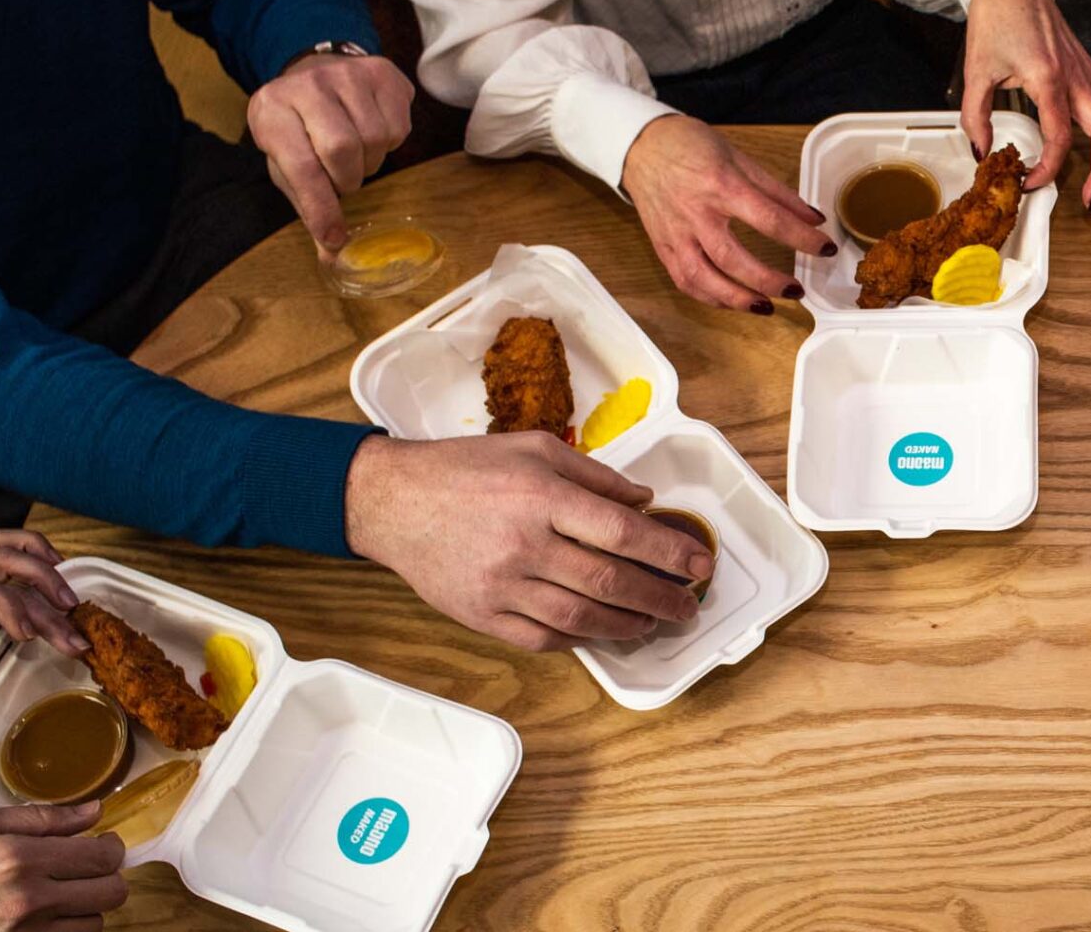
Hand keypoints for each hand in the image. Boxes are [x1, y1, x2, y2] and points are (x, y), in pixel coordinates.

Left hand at [0, 530, 84, 761]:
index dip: (7, 605)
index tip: (27, 636)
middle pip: (5, 568)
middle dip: (46, 597)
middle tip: (72, 637)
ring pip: (10, 551)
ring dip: (46, 569)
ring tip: (73, 603)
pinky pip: (6, 546)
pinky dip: (36, 552)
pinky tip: (56, 573)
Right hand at [0, 802, 126, 930]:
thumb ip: (41, 818)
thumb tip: (94, 811)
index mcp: (18, 859)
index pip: (102, 856)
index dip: (111, 846)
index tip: (101, 841)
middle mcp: (27, 901)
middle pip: (112, 893)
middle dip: (107, 875)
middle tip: (87, 866)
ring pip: (95, 923)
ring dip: (87, 905)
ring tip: (63, 891)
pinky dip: (67, 929)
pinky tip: (48, 915)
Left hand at [246, 50, 414, 252]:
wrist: (314, 73)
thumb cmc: (298, 129)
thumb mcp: (286, 163)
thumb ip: (308, 205)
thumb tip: (332, 255)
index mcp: (272, 110)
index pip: (301, 165)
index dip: (321, 207)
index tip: (334, 238)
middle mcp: (308, 84)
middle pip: (343, 149)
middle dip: (348, 178)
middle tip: (343, 179)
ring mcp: (349, 73)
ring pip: (377, 138)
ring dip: (370, 161)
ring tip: (357, 154)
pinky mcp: (383, 71)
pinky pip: (400, 126)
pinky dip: (391, 142)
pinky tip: (373, 133)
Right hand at [342, 433, 712, 651]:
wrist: (391, 502)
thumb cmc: (465, 469)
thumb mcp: (535, 448)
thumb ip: (596, 475)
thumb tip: (645, 501)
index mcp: (542, 497)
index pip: (622, 532)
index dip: (669, 552)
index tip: (699, 563)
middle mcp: (524, 545)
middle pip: (609, 582)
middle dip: (661, 598)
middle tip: (688, 604)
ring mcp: (501, 586)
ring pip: (580, 619)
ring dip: (627, 626)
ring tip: (654, 622)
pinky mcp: (481, 615)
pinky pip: (541, 639)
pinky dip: (579, 641)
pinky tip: (602, 633)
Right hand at [624, 115, 830, 313]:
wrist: (641, 146)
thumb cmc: (691, 147)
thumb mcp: (739, 158)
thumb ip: (777, 192)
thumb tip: (813, 218)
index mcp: (721, 186)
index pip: (769, 219)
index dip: (802, 238)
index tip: (826, 249)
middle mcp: (696, 214)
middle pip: (733, 258)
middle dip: (768, 280)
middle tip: (797, 289)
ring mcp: (676, 234)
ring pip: (703, 278)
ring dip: (736, 299)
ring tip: (766, 307)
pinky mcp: (662, 246)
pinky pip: (684, 280)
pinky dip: (709, 297)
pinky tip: (732, 301)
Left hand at [962, 0, 1090, 208]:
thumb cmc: (997, 16)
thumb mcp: (976, 69)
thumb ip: (975, 115)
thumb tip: (981, 151)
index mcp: (1047, 77)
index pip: (1059, 136)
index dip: (1047, 167)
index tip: (1030, 182)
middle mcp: (1075, 76)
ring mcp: (1086, 72)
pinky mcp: (1088, 70)